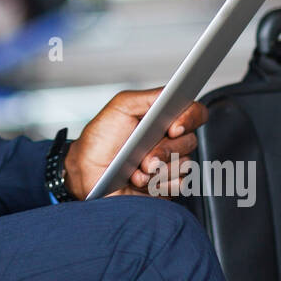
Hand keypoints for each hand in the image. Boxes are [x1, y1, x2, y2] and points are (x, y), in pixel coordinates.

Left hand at [64, 86, 203, 199]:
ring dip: (158, 170)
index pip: (193, 112)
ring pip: (185, 164)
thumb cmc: (100, 139)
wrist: (87, 174)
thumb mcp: (120, 107)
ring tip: (136, 172)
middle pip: (190, 141)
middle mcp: (170, 140)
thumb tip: (171, 94)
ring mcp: (170, 163)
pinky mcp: (167, 186)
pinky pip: (179, 185)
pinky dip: (159, 185)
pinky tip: (141, 183)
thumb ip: (147, 97)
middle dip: (164, 151)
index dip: (189, 118)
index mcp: (163, 118)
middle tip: (145, 158)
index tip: (173, 128)